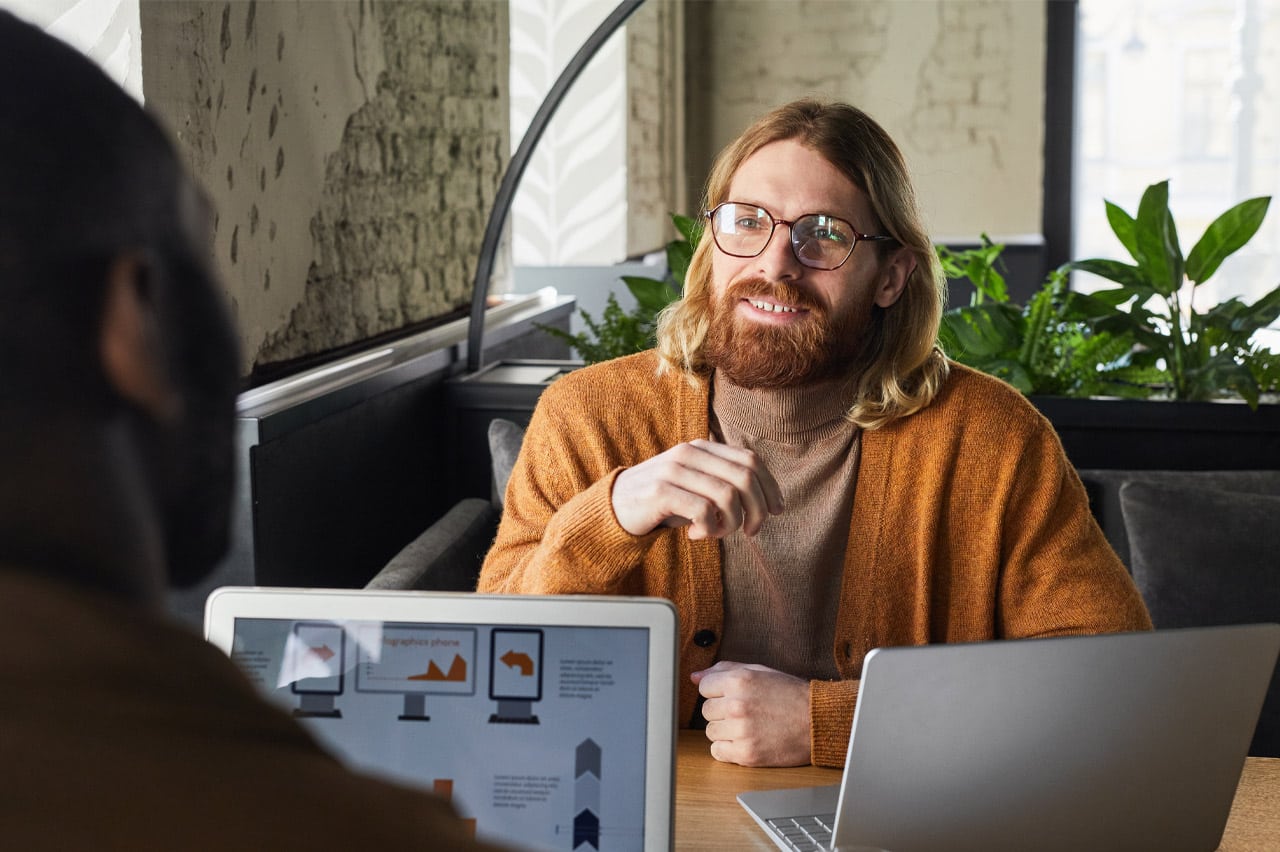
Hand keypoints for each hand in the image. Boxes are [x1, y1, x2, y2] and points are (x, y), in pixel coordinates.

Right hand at [611, 440, 783, 537]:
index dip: (771, 487)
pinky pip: (702, 511)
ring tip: (715, 533)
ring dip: (730, 524)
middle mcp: (690, 453)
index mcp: (702, 447)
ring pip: (727, 497)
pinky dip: (707, 529)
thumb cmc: (663, 500)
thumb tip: (767, 501)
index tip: (777, 511)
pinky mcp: (661, 492)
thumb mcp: (696, 485)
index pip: (751, 460)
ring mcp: (674, 470)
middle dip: (758, 510)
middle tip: (752, 532)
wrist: (615, 507)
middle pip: (745, 478)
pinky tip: (695, 534)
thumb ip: (725, 483)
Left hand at [691, 660, 810, 766]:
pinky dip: (728, 749)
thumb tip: (695, 676)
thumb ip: (725, 670)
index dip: (718, 692)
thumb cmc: (791, 695)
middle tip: (744, 712)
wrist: (819, 722)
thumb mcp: (760, 672)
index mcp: (739, 680)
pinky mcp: (746, 754)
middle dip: (722, 711)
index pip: (704, 686)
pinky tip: (745, 740)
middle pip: (706, 710)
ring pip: (710, 731)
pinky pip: (717, 752)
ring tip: (747, 726)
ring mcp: (741, 731)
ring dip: (725, 731)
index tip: (731, 696)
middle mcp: (737, 704)